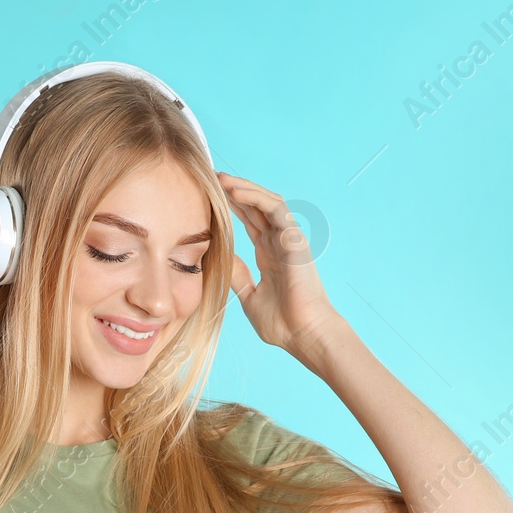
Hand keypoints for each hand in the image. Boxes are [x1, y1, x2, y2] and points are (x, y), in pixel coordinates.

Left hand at [218, 172, 341, 358]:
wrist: (303, 335)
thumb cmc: (282, 324)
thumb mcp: (249, 297)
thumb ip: (237, 277)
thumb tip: (219, 261)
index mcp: (269, 255)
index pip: (249, 222)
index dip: (231, 207)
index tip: (209, 197)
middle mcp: (279, 243)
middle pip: (256, 207)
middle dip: (234, 191)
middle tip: (210, 178)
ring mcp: (288, 239)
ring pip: (266, 201)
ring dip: (243, 188)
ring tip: (220, 179)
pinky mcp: (294, 239)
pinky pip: (275, 209)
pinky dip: (255, 197)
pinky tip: (234, 191)